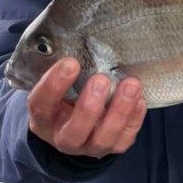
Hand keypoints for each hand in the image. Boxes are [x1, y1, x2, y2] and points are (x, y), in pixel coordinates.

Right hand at [26, 58, 145, 157]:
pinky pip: (125, 138)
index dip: (54, 85)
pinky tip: (140, 98)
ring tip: (131, 84)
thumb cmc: (65, 93)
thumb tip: (80, 35)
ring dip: (119, 111)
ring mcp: (90, 146)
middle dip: (89, 107)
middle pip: (74, 131)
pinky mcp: (114, 147)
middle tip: (101, 79)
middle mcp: (64, 137)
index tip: (71, 63)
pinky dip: (135, 118)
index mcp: (44, 117)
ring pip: (103, 139)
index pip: (42, 104)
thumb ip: (64, 67)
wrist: (74, 122)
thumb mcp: (56, 82)